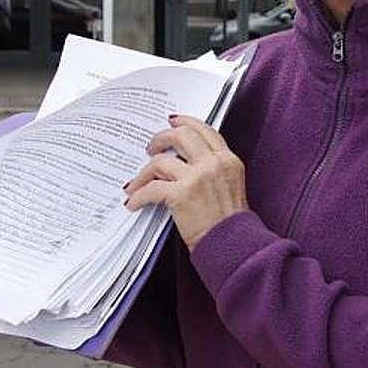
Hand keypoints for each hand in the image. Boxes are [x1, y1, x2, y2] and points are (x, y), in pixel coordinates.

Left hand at [124, 115, 248, 250]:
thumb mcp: (230, 186)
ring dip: (143, 173)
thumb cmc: (231, 224)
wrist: (234, 246)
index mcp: (228, 160)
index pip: (205, 130)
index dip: (186, 122)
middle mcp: (213, 163)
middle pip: (181, 135)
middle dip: (161, 138)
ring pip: (160, 162)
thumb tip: (182, 161)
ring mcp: (197, 177)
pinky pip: (151, 189)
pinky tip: (134, 202)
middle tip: (151, 148)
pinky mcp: (181, 194)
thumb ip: (212, 168)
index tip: (173, 121)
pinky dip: (138, 195)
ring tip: (136, 182)